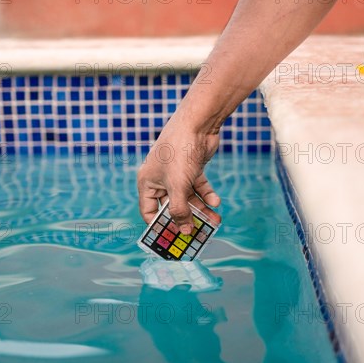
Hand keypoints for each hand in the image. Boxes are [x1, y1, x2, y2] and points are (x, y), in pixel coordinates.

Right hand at [137, 113, 221, 233]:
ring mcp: (177, 173)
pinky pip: (198, 187)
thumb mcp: (178, 186)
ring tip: (214, 220)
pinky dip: (206, 194)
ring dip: (201, 209)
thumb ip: (180, 211)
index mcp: (148, 183)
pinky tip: (215, 201)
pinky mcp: (191, 168)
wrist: (198, 123)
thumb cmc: (179, 152)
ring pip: (188, 198)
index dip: (160, 226)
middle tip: (199, 232)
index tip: (173, 239)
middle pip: (172, 206)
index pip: (149, 211)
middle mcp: (160, 179)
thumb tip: (184, 232)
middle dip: (187, 218)